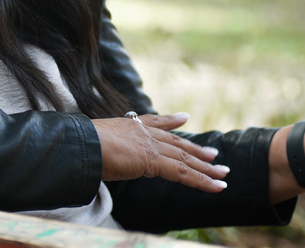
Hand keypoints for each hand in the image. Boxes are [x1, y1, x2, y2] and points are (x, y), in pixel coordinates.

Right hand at [92, 112, 228, 192]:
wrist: (81, 144)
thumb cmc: (82, 146)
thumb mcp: (97, 145)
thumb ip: (107, 150)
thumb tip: (100, 158)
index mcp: (130, 127)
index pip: (155, 122)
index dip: (172, 121)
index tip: (185, 118)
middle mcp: (144, 133)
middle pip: (176, 143)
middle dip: (196, 149)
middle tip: (214, 154)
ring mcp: (151, 145)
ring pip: (184, 159)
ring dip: (206, 168)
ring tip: (223, 174)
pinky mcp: (155, 161)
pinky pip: (183, 173)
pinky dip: (202, 181)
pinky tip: (216, 186)